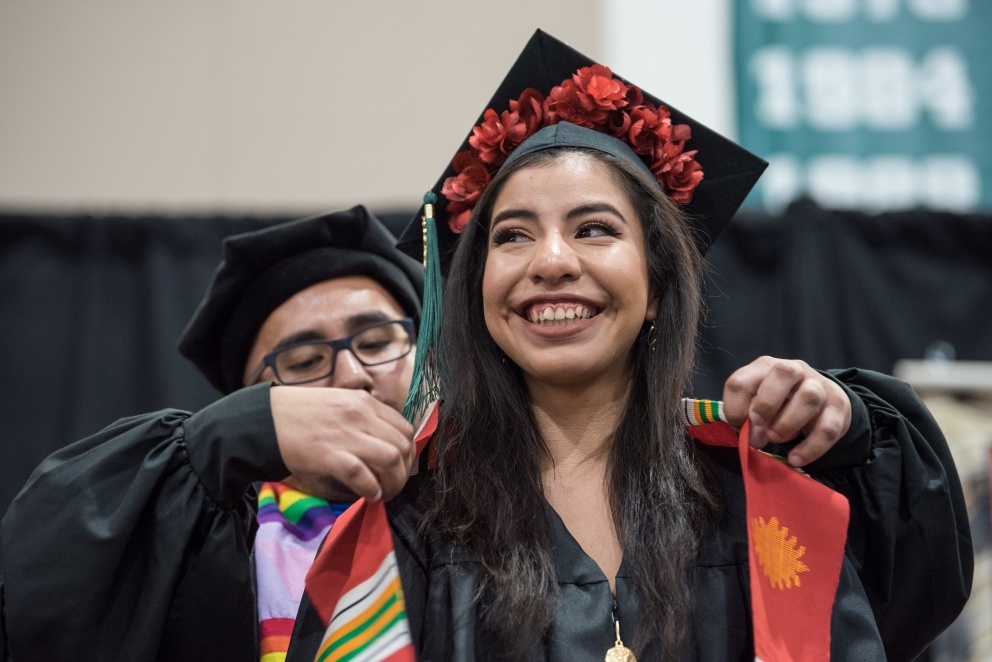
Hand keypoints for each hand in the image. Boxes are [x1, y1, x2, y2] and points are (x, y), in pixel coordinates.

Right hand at [270, 387, 414, 501]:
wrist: (263, 419)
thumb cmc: (299, 413)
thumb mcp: (338, 403)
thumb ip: (362, 417)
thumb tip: (383, 442)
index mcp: (364, 402)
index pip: (404, 428)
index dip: (409, 452)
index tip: (401, 466)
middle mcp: (360, 415)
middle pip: (402, 446)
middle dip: (404, 471)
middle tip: (394, 485)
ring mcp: (346, 435)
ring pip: (390, 459)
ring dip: (393, 483)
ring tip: (384, 493)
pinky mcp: (328, 455)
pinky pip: (362, 475)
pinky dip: (371, 489)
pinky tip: (369, 495)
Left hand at [722, 356, 851, 466]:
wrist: (822, 401)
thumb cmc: (780, 403)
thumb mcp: (760, 405)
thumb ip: (751, 419)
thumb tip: (752, 438)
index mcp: (765, 367)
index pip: (742, 380)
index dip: (734, 407)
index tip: (738, 426)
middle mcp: (794, 370)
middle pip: (784, 372)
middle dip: (766, 402)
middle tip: (758, 424)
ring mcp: (819, 386)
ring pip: (809, 396)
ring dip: (788, 423)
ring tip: (776, 439)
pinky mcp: (838, 407)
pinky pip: (828, 428)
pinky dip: (810, 448)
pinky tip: (796, 459)